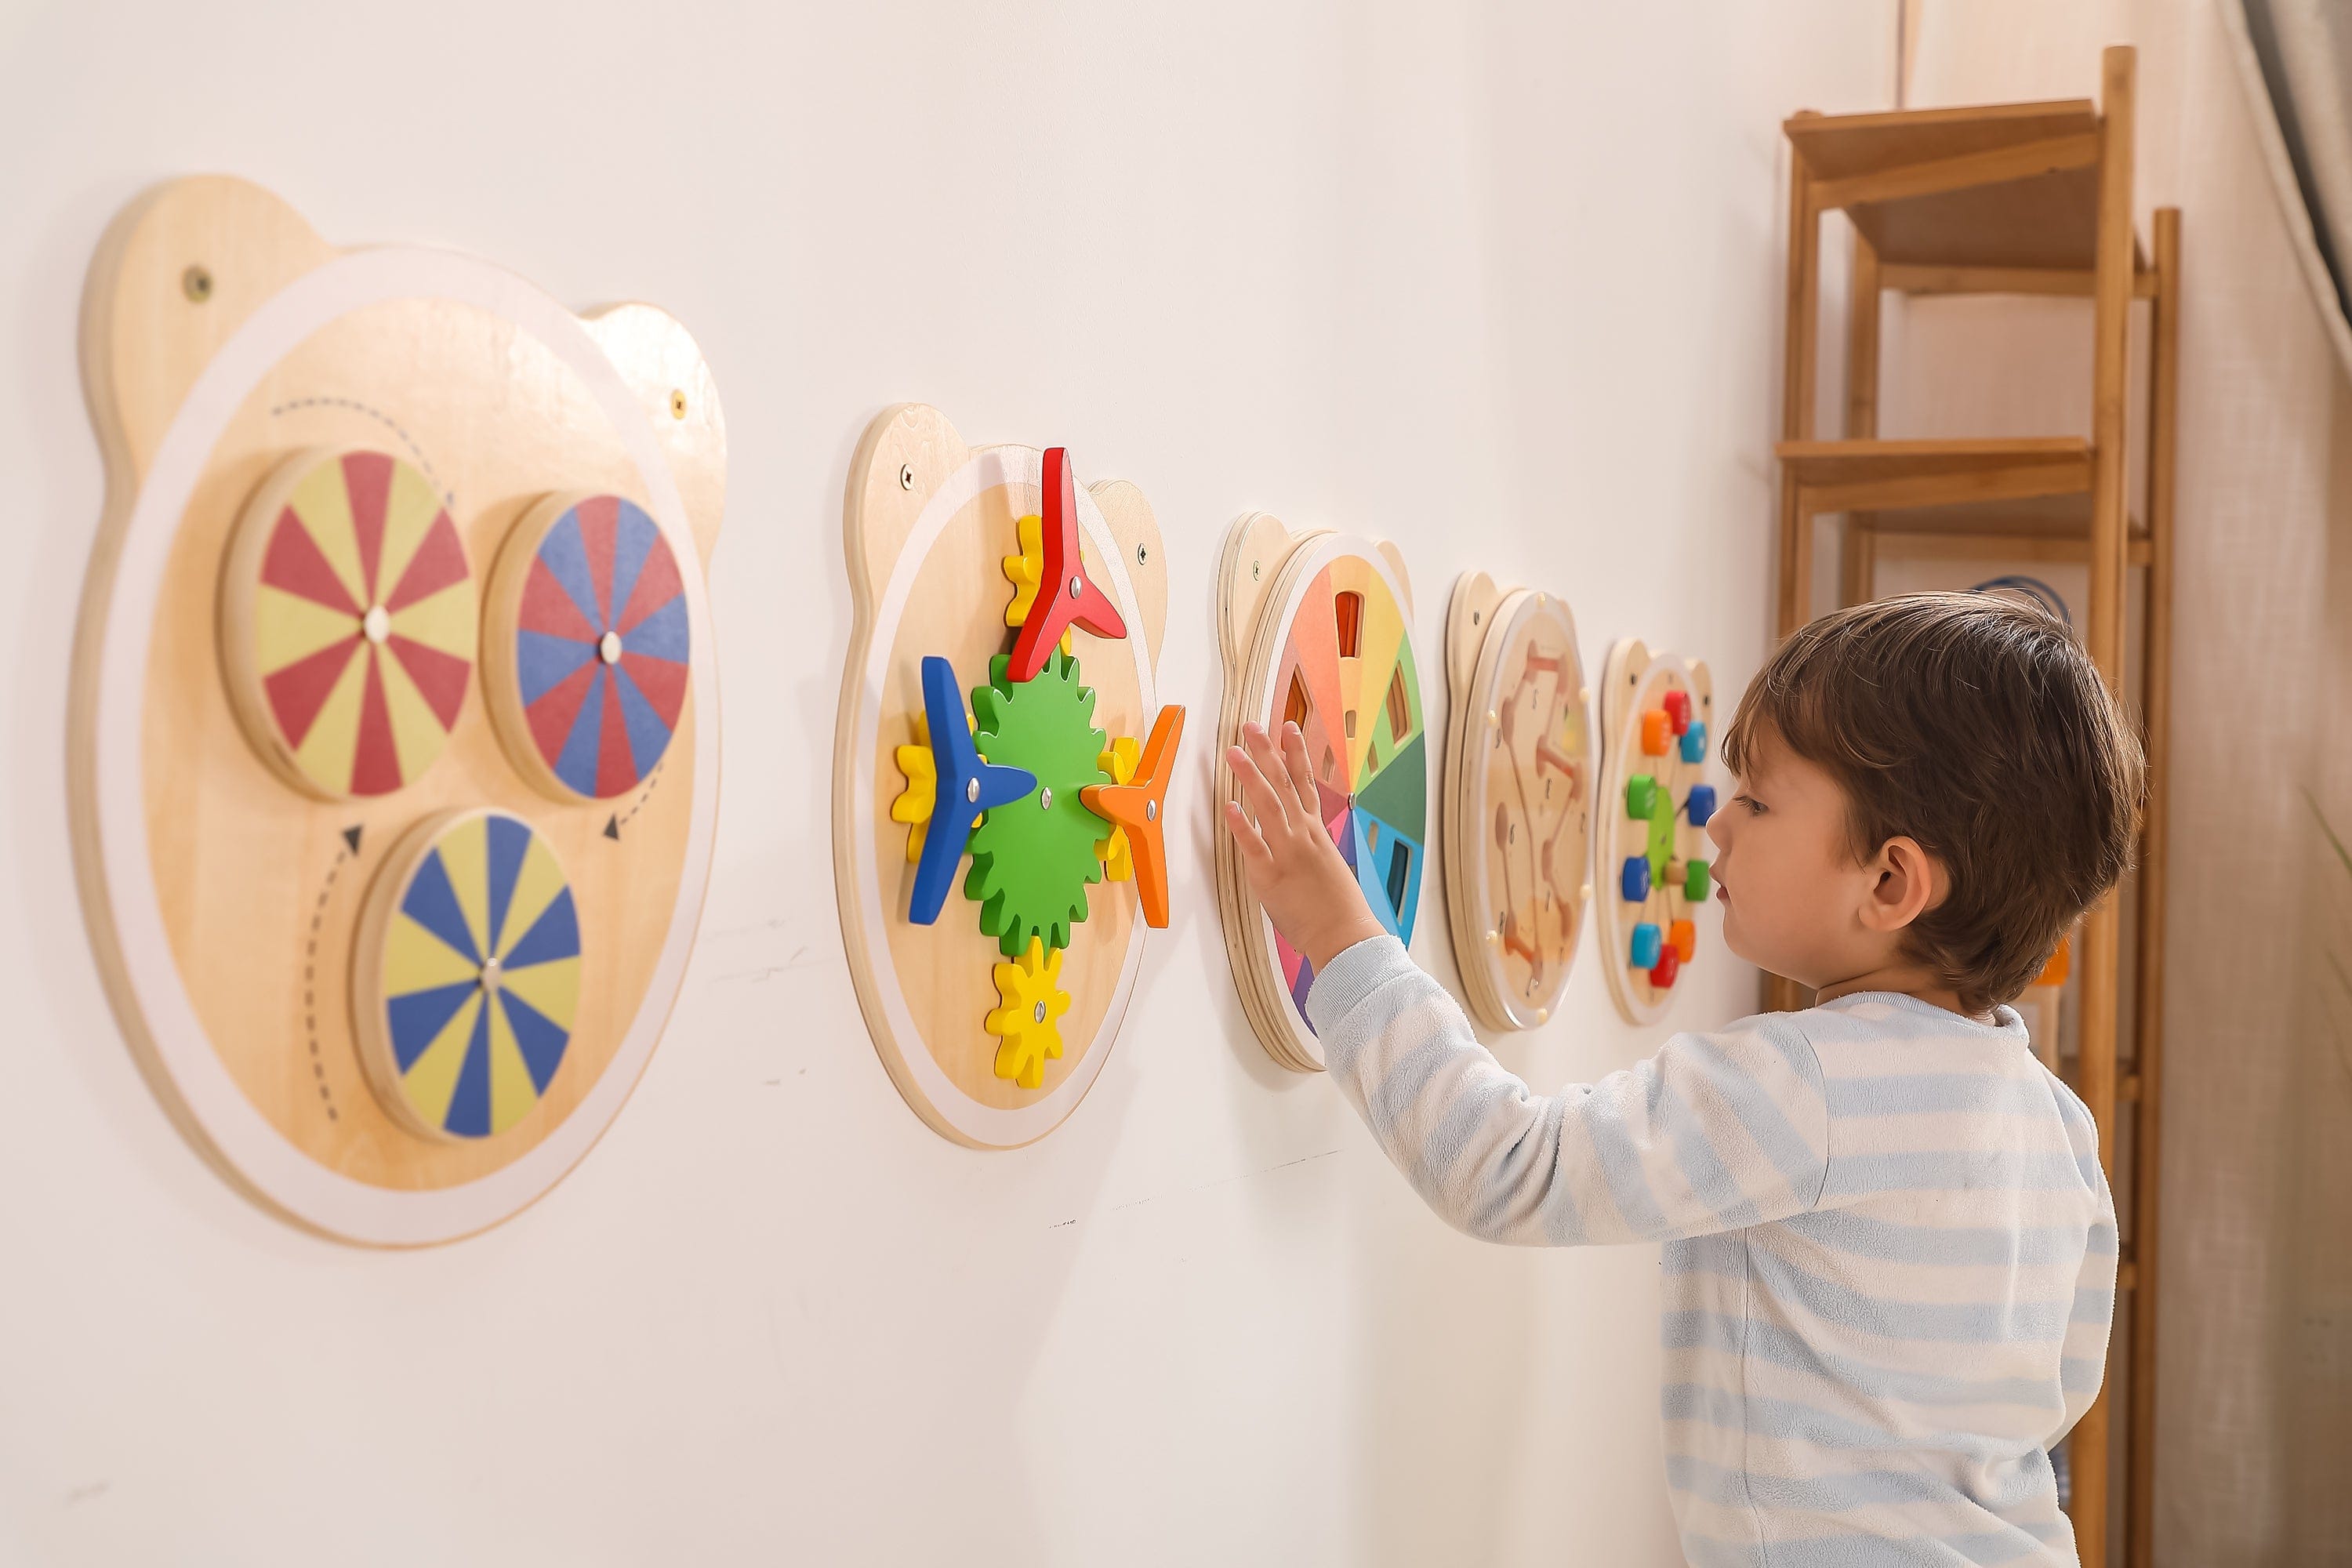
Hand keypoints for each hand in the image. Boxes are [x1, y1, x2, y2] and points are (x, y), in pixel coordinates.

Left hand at [1223, 721, 1385, 972]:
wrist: (1346, 935)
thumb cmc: (1338, 908)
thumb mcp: (1326, 868)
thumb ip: (1310, 849)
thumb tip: (1299, 842)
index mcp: (1316, 833)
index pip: (1305, 784)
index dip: (1296, 754)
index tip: (1288, 727)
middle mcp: (1304, 835)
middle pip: (1284, 785)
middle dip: (1268, 752)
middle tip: (1252, 726)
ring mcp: (1288, 853)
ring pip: (1269, 806)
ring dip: (1251, 776)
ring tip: (1234, 752)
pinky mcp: (1272, 876)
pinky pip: (1254, 847)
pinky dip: (1241, 826)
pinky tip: (1229, 806)